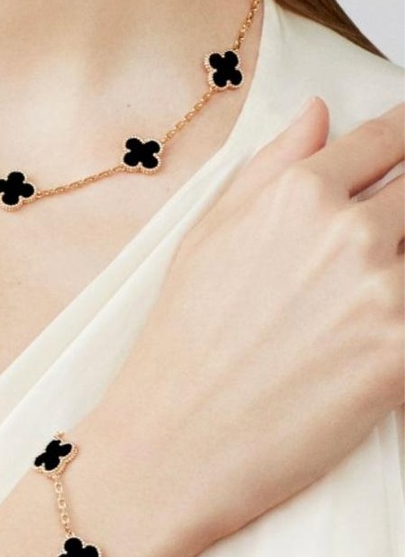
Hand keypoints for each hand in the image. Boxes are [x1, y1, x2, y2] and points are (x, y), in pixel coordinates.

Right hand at [79, 97, 403, 556]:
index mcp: (300, 194)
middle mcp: (351, 233)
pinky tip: (365, 336)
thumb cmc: (182, 342)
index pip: (390, 136)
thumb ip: (270, 164)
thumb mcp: (208, 235)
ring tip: (355, 295)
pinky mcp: (402, 355)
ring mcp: (385, 295)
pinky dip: (401, 316)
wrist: (175, 442)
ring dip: (401, 262)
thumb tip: (317, 113)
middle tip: (380, 238)